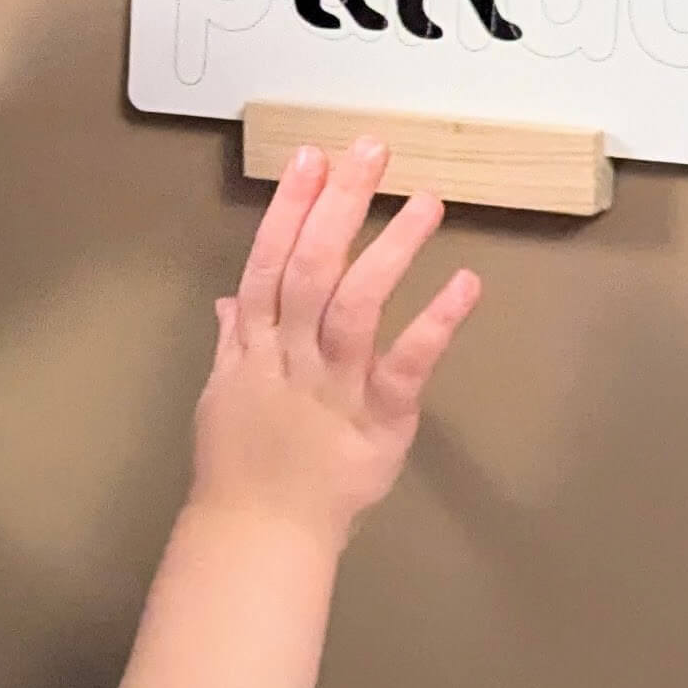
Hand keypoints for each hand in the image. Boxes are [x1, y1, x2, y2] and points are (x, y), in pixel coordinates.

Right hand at [189, 138, 479, 550]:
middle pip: (312, 268)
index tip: (309, 157)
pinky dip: (435, 324)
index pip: (268, 261)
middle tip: (368, 150)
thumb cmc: (240, 463)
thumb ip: (233, 339)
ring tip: (426, 200)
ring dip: (391, 249)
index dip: (288, 208)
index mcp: (252, 344)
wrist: (258, 537)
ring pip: (357, 305)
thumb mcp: (223, 393)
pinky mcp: (379, 421)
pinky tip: (464, 282)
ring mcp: (335, 386)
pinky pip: (407, 367)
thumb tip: (232, 296)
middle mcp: (291, 354)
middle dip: (338, 205)